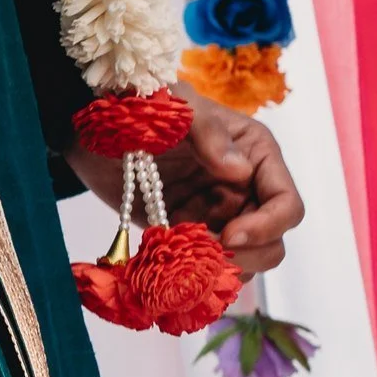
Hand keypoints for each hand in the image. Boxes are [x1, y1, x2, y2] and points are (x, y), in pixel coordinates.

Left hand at [65, 84, 304, 274]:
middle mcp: (245, 187)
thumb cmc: (139, 105)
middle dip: (248, 256)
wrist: (91, 129)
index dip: (267, 227)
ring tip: (186, 259)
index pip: (286, 204)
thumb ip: (207, 131)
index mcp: (255, 153)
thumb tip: (239, 170)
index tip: (230, 237)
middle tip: (207, 256)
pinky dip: (196, 270)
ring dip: (222, 268)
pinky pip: (207, 262)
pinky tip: (170, 265)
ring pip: (244, 259)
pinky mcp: (188, 231)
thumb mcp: (174, 106)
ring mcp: (217, 212)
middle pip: (272, 241)